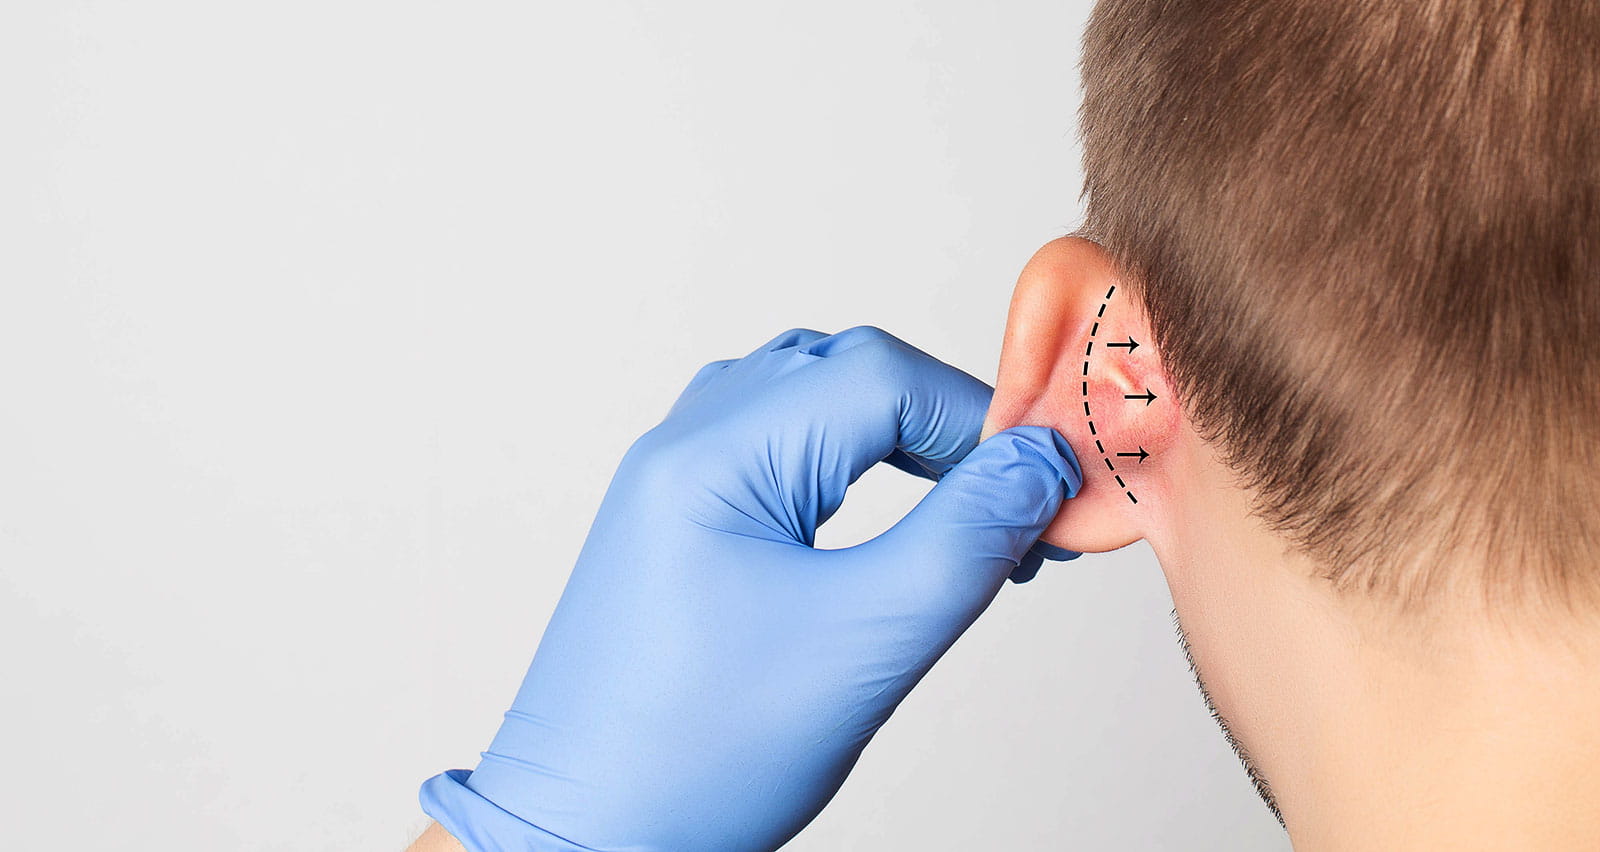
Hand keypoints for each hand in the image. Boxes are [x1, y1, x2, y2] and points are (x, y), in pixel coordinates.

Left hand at [419, 326, 1080, 850]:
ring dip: (898, 434)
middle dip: (946, 424)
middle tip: (1016, 502)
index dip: (980, 419)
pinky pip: (774, 442)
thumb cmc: (698, 757)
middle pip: (844, 371)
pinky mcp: (676, 519)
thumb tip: (1041, 467)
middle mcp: (682, 445)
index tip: (1047, 488)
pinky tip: (885, 511)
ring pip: (809, 397)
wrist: (584, 832)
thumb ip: (965, 542)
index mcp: (713, 457)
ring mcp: (672, 478)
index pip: (879, 376)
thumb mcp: (862, 647)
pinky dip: (848, 459)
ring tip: (963, 505)